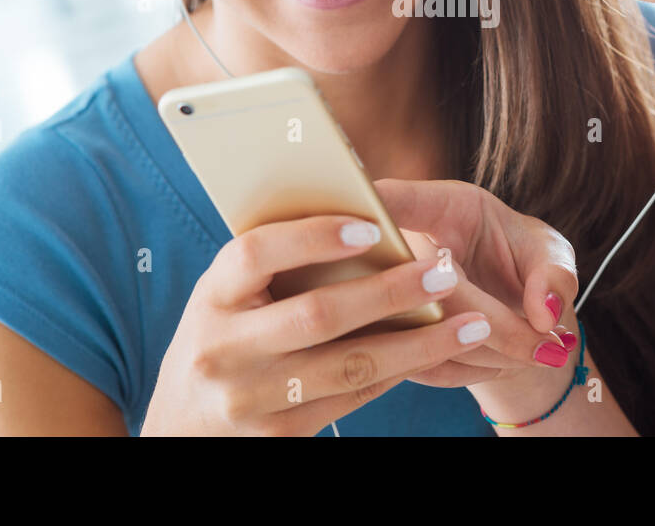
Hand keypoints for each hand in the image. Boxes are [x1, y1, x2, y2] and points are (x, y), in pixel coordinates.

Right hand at [140, 214, 492, 435]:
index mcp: (211, 294)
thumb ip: (276, 261)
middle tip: (447, 271)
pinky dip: (397, 372)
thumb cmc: (225, 333)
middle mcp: (222, 348)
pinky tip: (433, 353)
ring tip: (470, 324)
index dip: (314, 237)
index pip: (258, 253)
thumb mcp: (231, 293)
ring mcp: (248, 399)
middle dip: (391, 292)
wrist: (183, 425)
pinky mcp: (279, 437)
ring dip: (418, 344)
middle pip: (318, 314)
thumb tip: (362, 217)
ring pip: (349, 366)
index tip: (371, 226)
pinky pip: (351, 399)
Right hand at [373, 179, 579, 387]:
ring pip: (423, 338)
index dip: (375, 209)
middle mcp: (402, 251)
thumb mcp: (550, 252)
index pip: (396, 200)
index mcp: (439, 208)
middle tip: (548, 342)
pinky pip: (425, 369)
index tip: (372, 221)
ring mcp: (389, 300)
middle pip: (422, 289)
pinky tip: (505, 360)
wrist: (513, 310)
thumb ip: (555, 273)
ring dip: (489, 355)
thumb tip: (543, 313)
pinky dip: (474, 372)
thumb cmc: (524, 261)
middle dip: (495, 326)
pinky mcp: (391, 344)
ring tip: (538, 349)